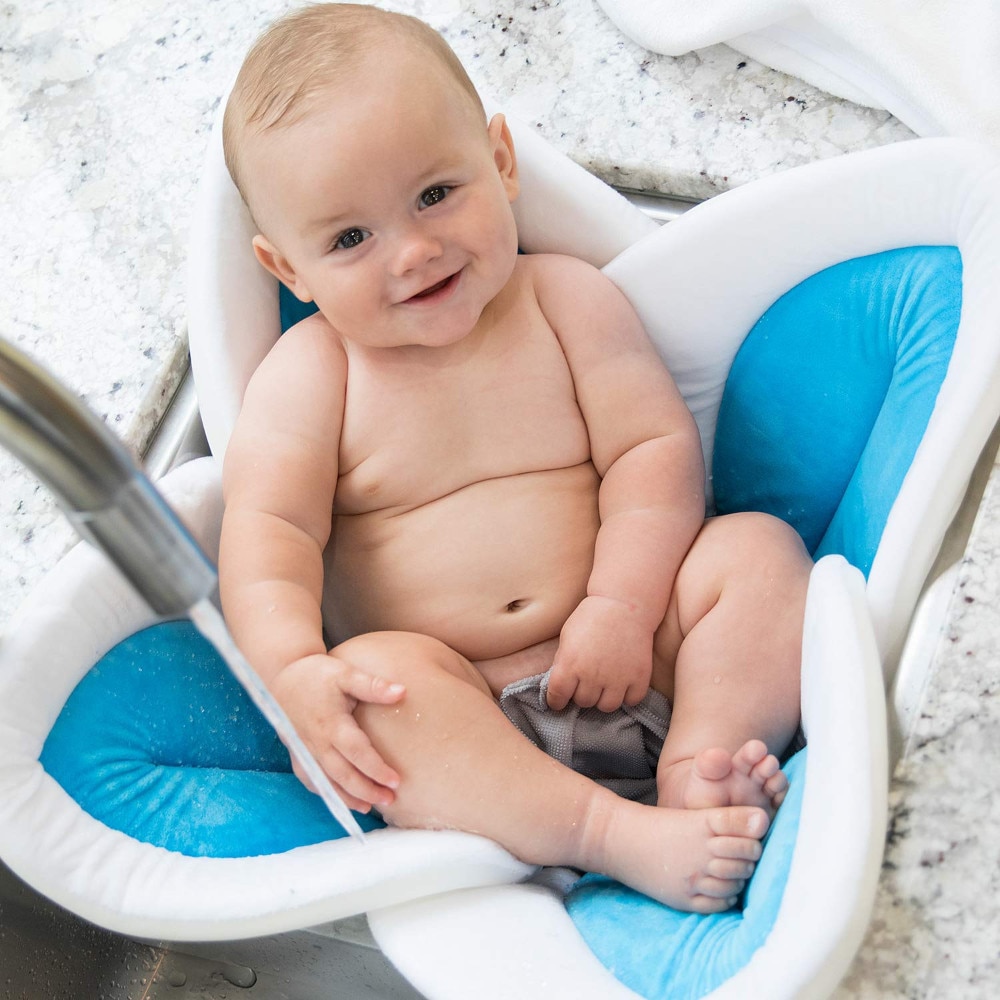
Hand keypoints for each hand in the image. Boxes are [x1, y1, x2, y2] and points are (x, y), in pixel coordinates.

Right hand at [270, 652, 404, 812]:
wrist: (281, 678)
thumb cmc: (317, 674)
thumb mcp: (346, 673)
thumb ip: (372, 685)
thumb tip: (402, 692)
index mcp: (331, 724)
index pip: (357, 753)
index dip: (376, 769)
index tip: (396, 781)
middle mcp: (316, 743)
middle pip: (343, 775)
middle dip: (366, 791)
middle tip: (390, 800)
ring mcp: (304, 752)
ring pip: (326, 783)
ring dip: (347, 798)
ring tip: (369, 808)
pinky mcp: (297, 756)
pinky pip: (311, 781)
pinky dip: (327, 794)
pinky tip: (342, 800)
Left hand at [547, 595, 654, 711]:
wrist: (623, 603)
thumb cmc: (592, 617)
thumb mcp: (567, 637)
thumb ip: (563, 663)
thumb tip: (561, 685)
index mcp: (570, 665)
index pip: (557, 697)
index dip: (556, 701)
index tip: (559, 701)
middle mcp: (592, 676)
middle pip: (583, 702)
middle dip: (582, 693)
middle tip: (587, 680)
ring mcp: (617, 679)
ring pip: (606, 707)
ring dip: (603, 698)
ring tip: (604, 684)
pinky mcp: (639, 678)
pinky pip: (631, 701)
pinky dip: (627, 696)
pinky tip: (623, 683)